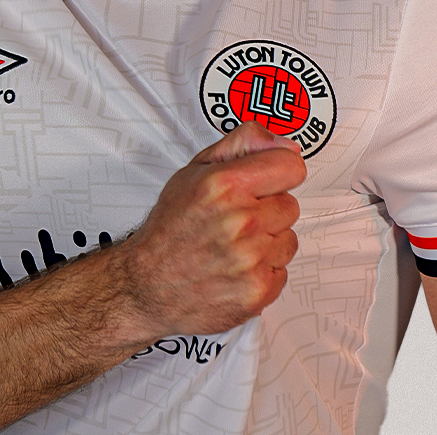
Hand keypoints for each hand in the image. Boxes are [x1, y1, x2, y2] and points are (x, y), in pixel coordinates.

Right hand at [118, 122, 306, 337]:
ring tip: (233, 246)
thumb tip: (288, 145)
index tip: (266, 182)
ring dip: (267, 242)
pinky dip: (263, 271)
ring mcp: (250, 260)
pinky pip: (282, 271)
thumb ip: (244, 144)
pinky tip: (235, 269)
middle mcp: (240, 221)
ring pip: (288, 239)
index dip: (279, 173)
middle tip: (235, 220)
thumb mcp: (196, 171)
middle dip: (268, 210)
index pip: (292, 166)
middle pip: (291, 205)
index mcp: (225, 185)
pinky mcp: (256, 292)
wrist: (145, 286)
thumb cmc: (170, 228)